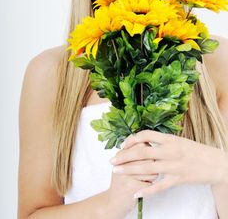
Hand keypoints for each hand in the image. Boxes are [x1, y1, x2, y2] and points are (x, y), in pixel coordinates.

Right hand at [105, 142, 158, 217]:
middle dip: (152, 163)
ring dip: (153, 175)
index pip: (141, 144)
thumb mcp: (121, 163)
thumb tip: (148, 142)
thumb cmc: (121, 180)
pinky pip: (150, 183)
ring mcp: (126, 175)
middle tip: (150, 167)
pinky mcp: (132, 187)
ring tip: (147, 177)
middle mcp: (122, 163)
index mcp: (120, 155)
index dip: (148, 149)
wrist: (113, 201)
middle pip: (148, 157)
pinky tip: (144, 186)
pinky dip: (150, 185)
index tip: (147, 155)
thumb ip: (131, 152)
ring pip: (151, 170)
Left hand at [110, 130, 226, 198]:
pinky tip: (136, 192)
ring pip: (147, 168)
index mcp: (170, 139)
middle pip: (142, 153)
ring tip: (117, 172)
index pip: (145, 135)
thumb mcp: (179, 140)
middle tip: (112, 161)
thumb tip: (146, 139)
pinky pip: (159, 186)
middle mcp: (170, 151)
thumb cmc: (196, 151)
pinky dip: (147, 190)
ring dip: (129, 170)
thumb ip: (163, 141)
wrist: (216, 164)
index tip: (122, 145)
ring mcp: (174, 166)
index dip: (131, 139)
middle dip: (124, 156)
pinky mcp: (178, 179)